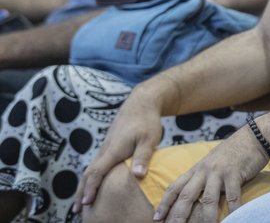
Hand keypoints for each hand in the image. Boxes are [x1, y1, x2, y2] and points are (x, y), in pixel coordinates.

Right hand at [73, 88, 164, 213]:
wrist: (141, 103)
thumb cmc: (147, 121)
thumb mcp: (149, 138)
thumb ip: (143, 157)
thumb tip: (138, 176)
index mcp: (113, 150)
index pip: (97, 172)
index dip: (91, 188)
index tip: (86, 203)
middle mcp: (105, 150)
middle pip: (88, 174)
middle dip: (81, 192)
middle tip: (78, 210)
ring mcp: (106, 148)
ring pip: (90, 170)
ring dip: (84, 186)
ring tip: (81, 203)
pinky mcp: (109, 146)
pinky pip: (96, 165)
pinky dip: (91, 178)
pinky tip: (93, 185)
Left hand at [153, 128, 268, 221]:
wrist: (253, 136)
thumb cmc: (233, 152)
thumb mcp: (212, 163)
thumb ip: (201, 177)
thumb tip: (192, 196)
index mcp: (196, 169)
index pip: (175, 187)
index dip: (164, 203)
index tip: (156, 218)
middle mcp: (204, 170)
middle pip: (186, 196)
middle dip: (178, 215)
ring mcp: (219, 172)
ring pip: (208, 199)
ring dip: (206, 218)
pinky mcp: (235, 173)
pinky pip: (233, 195)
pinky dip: (233, 209)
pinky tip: (233, 217)